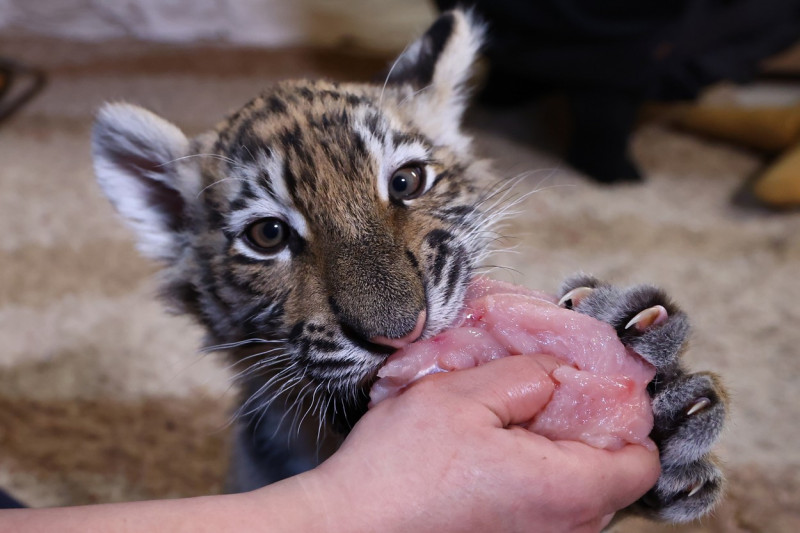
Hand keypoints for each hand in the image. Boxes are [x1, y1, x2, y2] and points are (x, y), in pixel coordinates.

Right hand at [302, 354, 660, 532]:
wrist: (349, 525)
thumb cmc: (399, 469)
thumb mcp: (462, 394)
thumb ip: (527, 375)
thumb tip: (562, 372)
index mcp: (564, 491)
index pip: (642, 462)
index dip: (624, 416)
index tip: (591, 389)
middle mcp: (563, 530)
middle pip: (611, 475)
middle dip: (583, 430)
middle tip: (535, 398)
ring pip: (578, 492)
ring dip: (553, 452)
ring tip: (503, 425)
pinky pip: (547, 508)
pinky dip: (532, 476)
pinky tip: (487, 455)